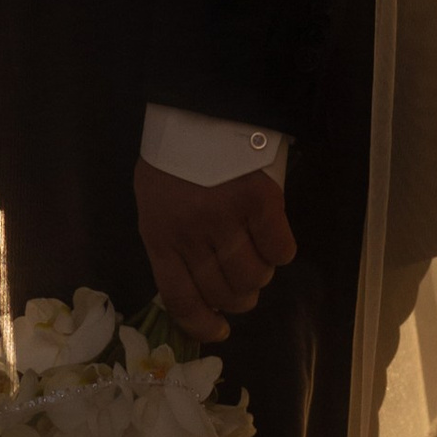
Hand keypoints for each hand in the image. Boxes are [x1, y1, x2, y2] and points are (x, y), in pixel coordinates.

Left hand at [134, 157, 295, 344]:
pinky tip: (272, 235)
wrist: (199, 105)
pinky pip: (280, 249)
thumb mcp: (156, 204)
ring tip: (256, 255)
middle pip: (224, 293)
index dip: (202, 324)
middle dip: (237, 297)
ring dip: (260, 274)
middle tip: (242, 283)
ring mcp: (227, 218)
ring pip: (254, 277)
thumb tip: (198, 293)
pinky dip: (280, 250)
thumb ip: (171, 245)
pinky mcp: (261, 200)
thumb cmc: (173, 159)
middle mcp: (192, 234)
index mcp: (160, 236)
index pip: (181, 299)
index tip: (220, 331)